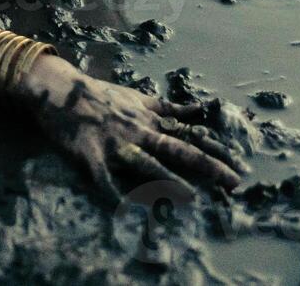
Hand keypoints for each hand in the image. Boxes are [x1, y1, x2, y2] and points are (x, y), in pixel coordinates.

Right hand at [15, 55, 244, 200]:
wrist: (60, 90)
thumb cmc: (101, 95)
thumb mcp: (138, 98)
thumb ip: (169, 107)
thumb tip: (201, 107)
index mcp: (149, 120)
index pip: (188, 136)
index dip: (215, 151)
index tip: (239, 166)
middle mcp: (137, 131)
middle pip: (177, 150)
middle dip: (207, 167)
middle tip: (234, 182)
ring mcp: (114, 143)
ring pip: (145, 163)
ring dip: (168, 180)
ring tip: (190, 196)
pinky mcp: (90, 154)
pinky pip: (102, 177)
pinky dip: (112, 193)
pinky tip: (122, 209)